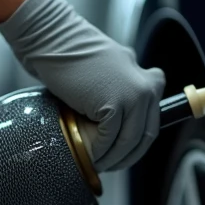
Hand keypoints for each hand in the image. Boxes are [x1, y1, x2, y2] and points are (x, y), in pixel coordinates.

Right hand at [0, 0, 164, 171]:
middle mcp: (146, 87)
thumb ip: (119, 89)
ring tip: (97, 164)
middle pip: (145, 134)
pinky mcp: (115, 103)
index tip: (122, 152)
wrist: (53, 39)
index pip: (151, 120)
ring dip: (114, 158)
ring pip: (129, 141)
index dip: (138, 142)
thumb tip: (113, 123)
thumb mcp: (107, 72)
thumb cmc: (71, 56)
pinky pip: (110, 138)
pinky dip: (100, 151)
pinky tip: (89, 155)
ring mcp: (134, 95)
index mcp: (147, 80)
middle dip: (127, 155)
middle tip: (110, 165)